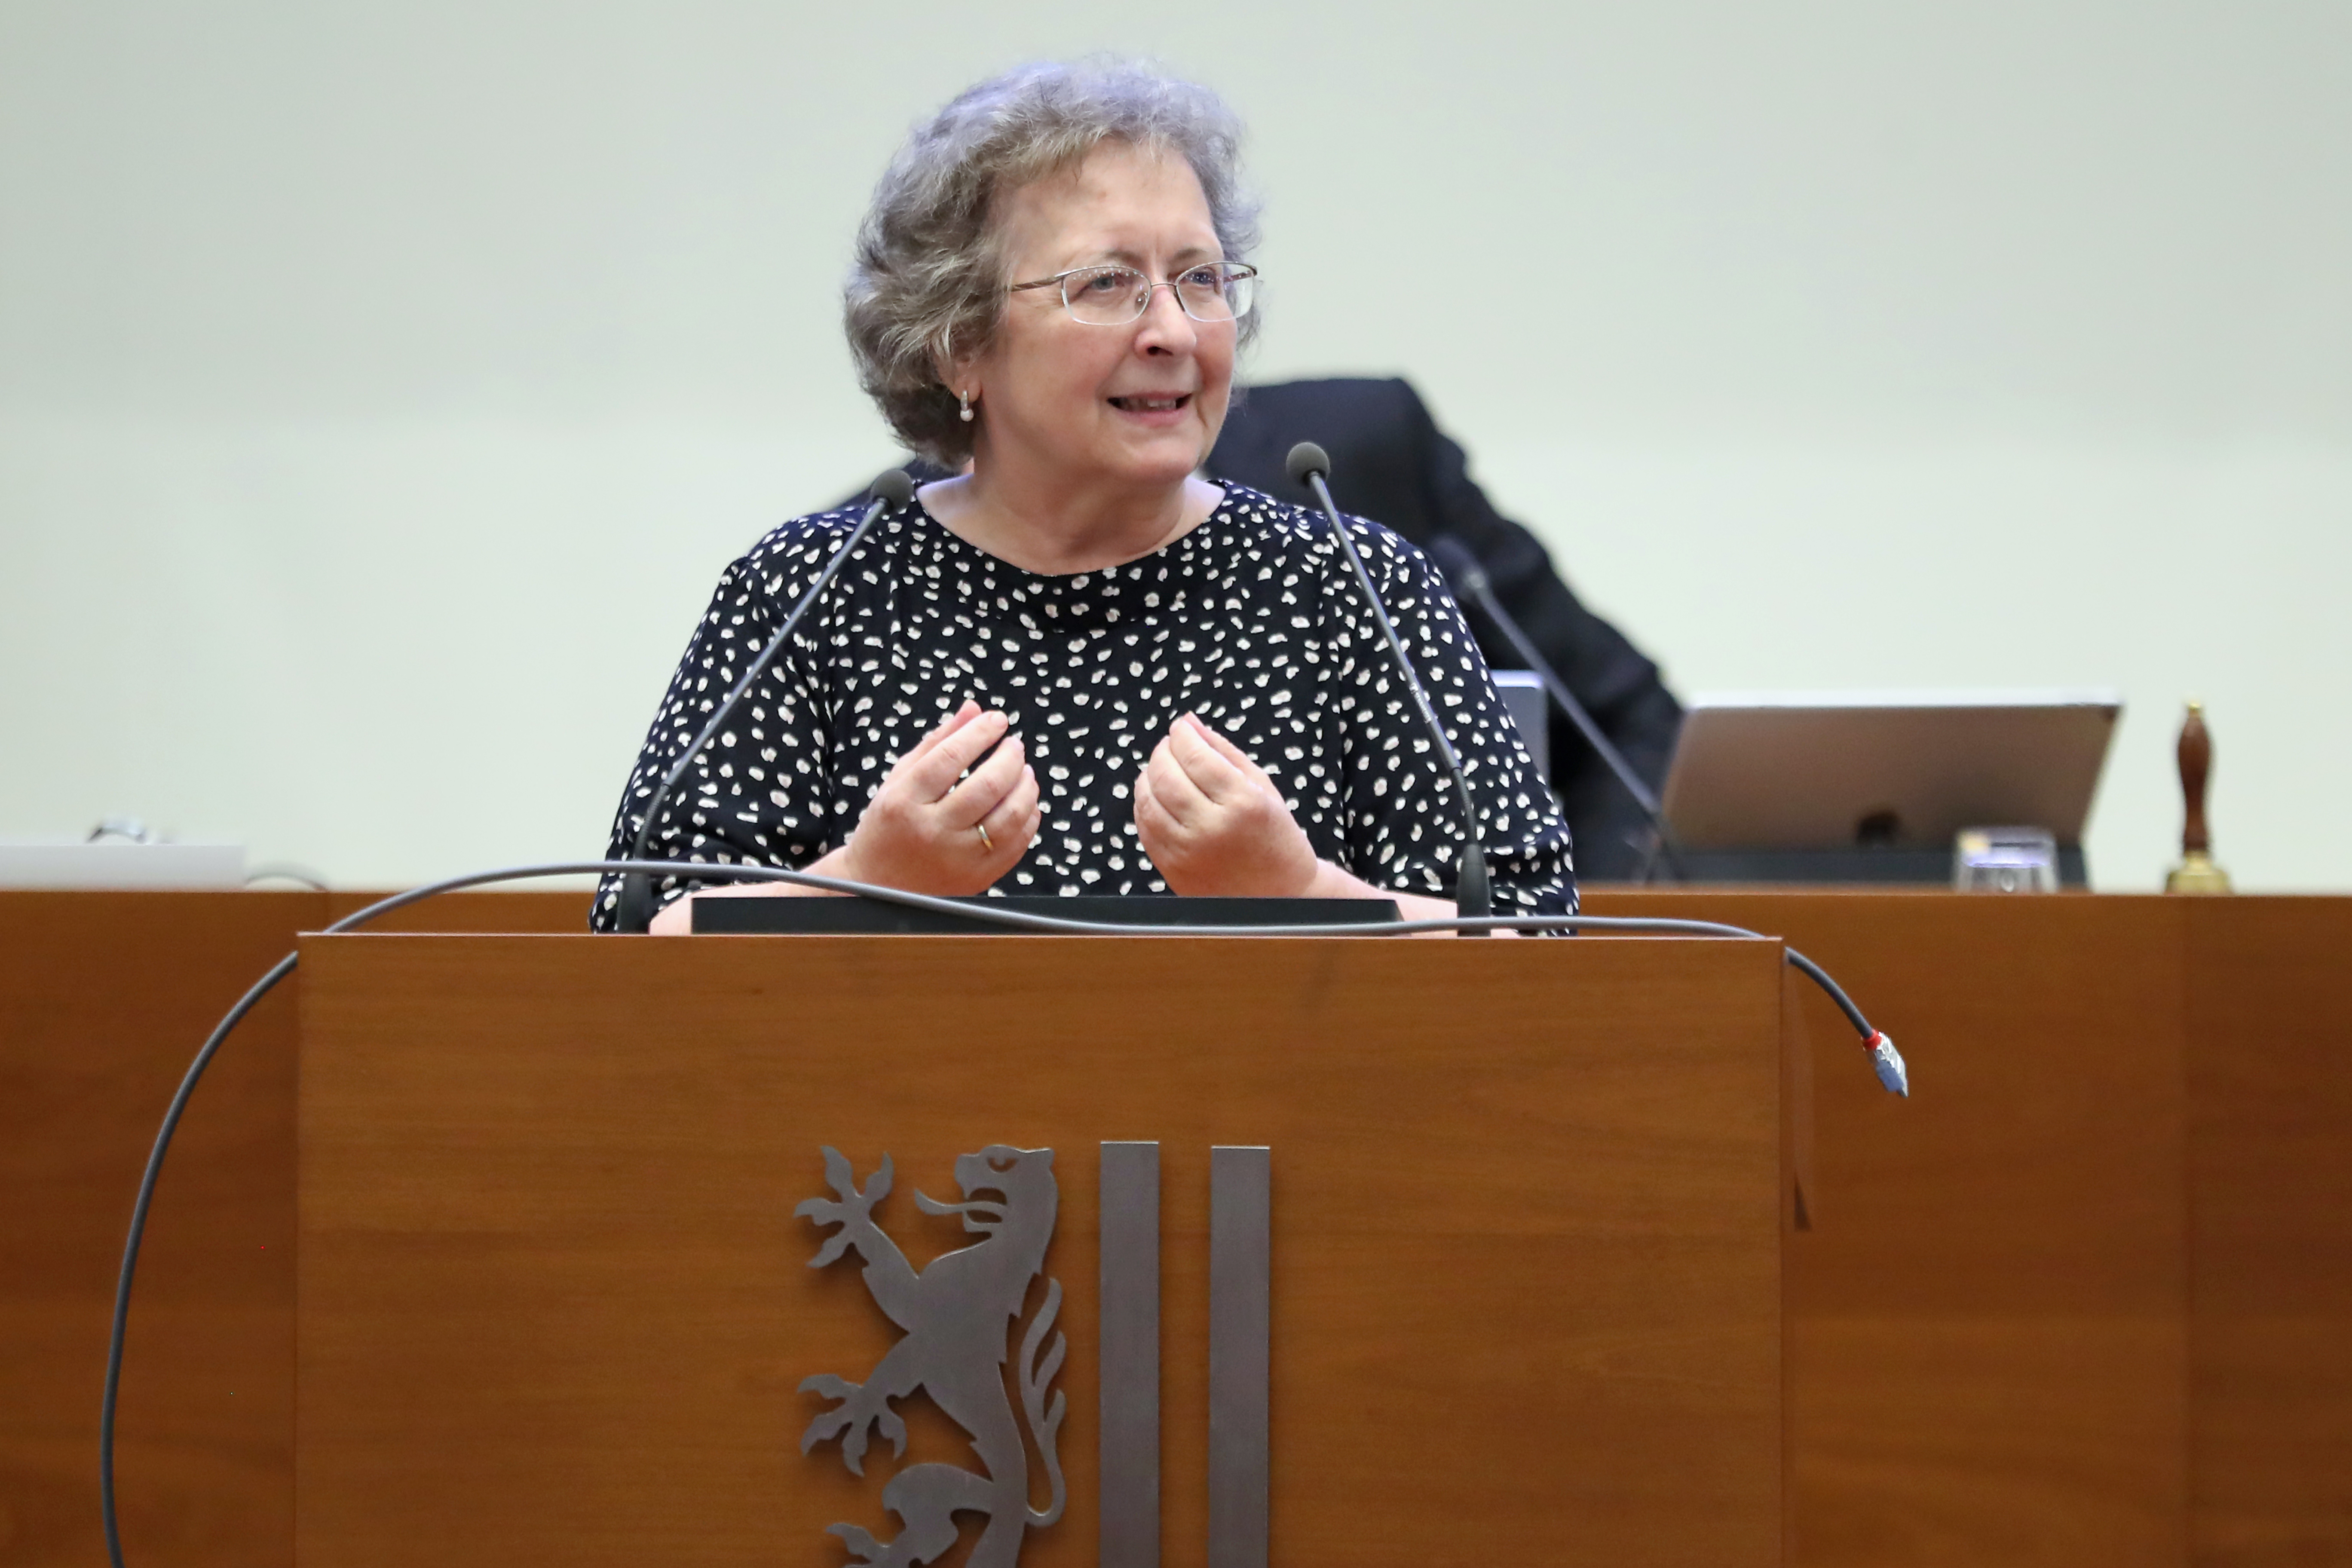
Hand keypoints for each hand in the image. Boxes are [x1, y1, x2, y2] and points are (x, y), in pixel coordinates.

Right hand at [838, 700, 1039, 894]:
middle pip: (987, 786)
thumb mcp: (900, 779)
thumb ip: (937, 742)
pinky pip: (1016, 845)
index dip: (980, 733)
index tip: (997, 720)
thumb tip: (973, 709)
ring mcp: (957, 859)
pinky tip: (1025, 803)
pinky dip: (1028, 818)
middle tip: (1014, 745)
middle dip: (1010, 758)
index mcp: (905, 802)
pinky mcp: (977, 878)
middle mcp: (932, 831)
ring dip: (1026, 787)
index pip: (950, 757)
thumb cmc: (889, 825)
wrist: (878, 884)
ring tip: (1025, 771)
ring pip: (1009, 816)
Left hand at [1134, 714, 1318, 896]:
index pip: (1196, 755)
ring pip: (1148, 802)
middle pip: (1166, 776)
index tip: (1181, 727)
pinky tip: (1155, 797)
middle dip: (1162, 752)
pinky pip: (1145, 829)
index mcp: (1242, 803)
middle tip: (1169, 746)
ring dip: (1147, 776)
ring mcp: (1188, 852)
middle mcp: (1212, 828)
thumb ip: (1223, 751)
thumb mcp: (1261, 786)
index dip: (1182, 734)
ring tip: (1160, 769)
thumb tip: (1189, 722)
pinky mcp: (1173, 870)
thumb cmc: (1276, 838)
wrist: (1281, 896)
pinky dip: (1144, 806)